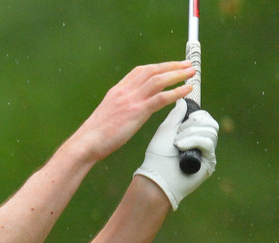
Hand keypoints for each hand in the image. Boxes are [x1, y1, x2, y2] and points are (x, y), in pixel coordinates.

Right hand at [69, 62, 195, 161]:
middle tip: (187, 65)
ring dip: (178, 74)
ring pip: (159, 80)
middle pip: (152, 71)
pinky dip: (176, 92)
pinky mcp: (137, 111)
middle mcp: (125, 91)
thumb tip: (129, 112)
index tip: (169, 66)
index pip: (139, 71)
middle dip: (172, 66)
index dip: (157, 67)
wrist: (87, 142)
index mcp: (117, 90)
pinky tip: (186, 90)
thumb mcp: (107, 114)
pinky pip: (161, 97)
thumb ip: (120, 108)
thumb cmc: (95, 135)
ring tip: (191, 73)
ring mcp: (131, 100)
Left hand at [134, 100, 218, 209]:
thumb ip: (176, 114)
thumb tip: (182, 101)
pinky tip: (182, 147)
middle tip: (178, 133)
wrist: (157, 176)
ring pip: (210, 131)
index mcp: (191, 134)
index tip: (186, 117)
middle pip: (210, 122)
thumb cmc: (157, 155)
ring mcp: (206, 153)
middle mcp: (201, 143)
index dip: (197, 114)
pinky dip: (194, 141)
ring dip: (191, 133)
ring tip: (177, 143)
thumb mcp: (166, 129)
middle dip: (192, 124)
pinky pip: (208, 142)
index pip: (204, 117)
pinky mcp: (209, 162)